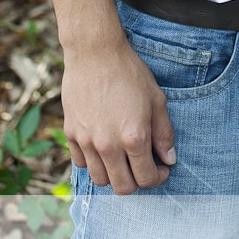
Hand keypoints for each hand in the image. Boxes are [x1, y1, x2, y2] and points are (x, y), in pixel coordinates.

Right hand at [61, 38, 175, 191]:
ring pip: (99, 179)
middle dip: (137, 182)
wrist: (94, 51)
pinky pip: (80, 162)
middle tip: (142, 167)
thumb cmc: (128, 72)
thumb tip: (168, 159)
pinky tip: (102, 147)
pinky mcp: (70, 132)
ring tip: (121, 159)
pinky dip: (92, 162)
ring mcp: (86, 140)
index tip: (161, 168)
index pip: (146, 179)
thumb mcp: (156, 100)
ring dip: (113, 175)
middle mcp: (108, 145)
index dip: (158, 178)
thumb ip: (164, 134)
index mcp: (133, 138)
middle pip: (122, 187)